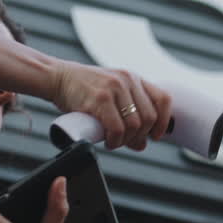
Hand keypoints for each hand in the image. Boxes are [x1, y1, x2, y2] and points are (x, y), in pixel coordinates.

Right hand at [49, 61, 171, 150]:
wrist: (58, 78)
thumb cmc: (83, 91)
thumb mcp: (111, 97)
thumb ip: (128, 117)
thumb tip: (142, 145)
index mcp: (134, 78)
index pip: (163, 99)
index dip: (164, 122)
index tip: (155, 135)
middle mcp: (128, 80)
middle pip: (150, 117)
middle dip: (140, 136)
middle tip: (125, 142)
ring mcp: (114, 87)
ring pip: (135, 125)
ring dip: (126, 141)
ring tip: (113, 142)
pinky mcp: (100, 98)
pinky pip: (117, 128)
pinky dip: (115, 141)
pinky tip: (108, 141)